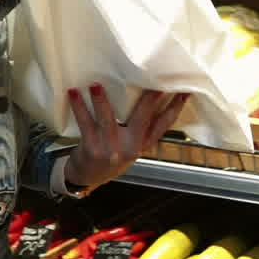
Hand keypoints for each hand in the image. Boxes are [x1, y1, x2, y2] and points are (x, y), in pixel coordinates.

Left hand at [66, 84, 188, 190]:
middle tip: (154, 80)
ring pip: (108, 120)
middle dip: (150, 98)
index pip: (164, 123)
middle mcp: (130, 148)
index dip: (176, 107)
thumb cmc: (111, 156)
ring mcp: (111, 149)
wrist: (87, 178)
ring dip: (101, 101)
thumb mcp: (132, 147)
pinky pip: (85, 123)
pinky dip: (79, 107)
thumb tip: (149, 96)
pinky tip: (74, 93)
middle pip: (143, 118)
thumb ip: (141, 129)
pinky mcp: (92, 149)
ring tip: (96, 85)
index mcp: (143, 145)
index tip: (184, 90)